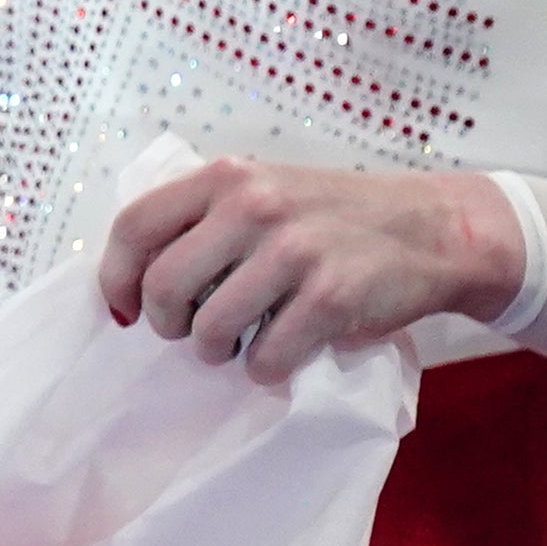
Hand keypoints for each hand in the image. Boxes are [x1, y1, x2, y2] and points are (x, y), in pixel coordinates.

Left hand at [96, 158, 520, 385]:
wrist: (431, 228)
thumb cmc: (333, 216)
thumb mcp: (265, 189)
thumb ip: (206, 218)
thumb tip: (136, 278)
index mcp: (227, 177)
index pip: (135, 225)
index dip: (115, 277)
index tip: (124, 310)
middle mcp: (254, 206)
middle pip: (163, 286)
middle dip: (167, 325)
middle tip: (192, 331)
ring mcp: (293, 251)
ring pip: (209, 330)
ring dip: (217, 351)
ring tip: (240, 341)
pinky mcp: (331, 297)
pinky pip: (265, 358)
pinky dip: (266, 368)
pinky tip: (284, 352)